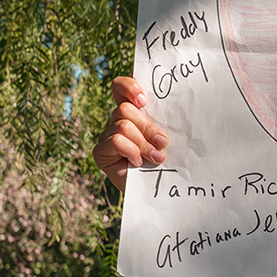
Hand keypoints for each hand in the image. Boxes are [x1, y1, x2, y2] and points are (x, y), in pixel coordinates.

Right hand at [93, 77, 168, 191]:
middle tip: (163, 142)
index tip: (144, 100)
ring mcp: (106, 135)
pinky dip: (131, 151)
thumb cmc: (164, 160)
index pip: (120, 87)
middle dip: (147, 127)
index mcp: (132, 111)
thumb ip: (162, 121)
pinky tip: (137, 162)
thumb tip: (177, 109)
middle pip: (125, 109)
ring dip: (143, 143)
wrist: (156, 190)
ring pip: (123, 126)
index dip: (129, 86)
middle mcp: (115, 120)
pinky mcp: (100, 151)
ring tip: (156, 157)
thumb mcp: (165, 137)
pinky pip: (115, 141)